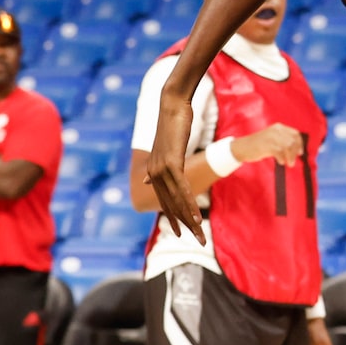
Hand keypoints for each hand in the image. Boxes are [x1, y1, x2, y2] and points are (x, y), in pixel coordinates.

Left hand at [147, 93, 206, 243]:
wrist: (172, 103)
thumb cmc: (172, 122)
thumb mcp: (165, 148)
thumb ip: (157, 167)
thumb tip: (145, 181)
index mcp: (153, 172)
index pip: (166, 201)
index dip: (174, 218)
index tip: (182, 234)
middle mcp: (154, 173)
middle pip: (171, 206)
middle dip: (185, 226)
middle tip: (198, 241)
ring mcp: (162, 168)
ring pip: (177, 200)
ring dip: (190, 219)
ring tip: (200, 234)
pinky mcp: (171, 162)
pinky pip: (182, 188)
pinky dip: (190, 203)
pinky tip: (196, 215)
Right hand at [238, 124, 306, 166]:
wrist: (242, 147)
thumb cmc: (259, 145)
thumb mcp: (273, 139)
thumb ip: (283, 141)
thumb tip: (297, 150)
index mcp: (279, 127)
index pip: (295, 133)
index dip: (300, 143)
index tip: (300, 153)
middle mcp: (276, 130)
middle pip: (293, 140)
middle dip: (295, 152)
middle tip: (293, 161)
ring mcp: (271, 137)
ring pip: (288, 146)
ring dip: (290, 157)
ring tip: (289, 163)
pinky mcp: (266, 144)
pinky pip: (280, 152)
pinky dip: (282, 158)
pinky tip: (280, 162)